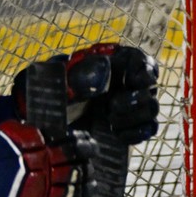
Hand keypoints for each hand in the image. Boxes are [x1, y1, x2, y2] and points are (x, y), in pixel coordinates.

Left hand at [15, 43, 160, 145]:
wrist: (44, 123)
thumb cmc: (50, 94)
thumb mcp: (56, 82)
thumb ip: (76, 77)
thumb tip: (100, 79)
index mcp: (114, 64)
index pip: (143, 62)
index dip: (144, 71)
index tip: (132, 80)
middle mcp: (128, 84)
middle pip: (151, 88)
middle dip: (136, 99)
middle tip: (112, 107)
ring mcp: (132, 107)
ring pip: (152, 110)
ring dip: (135, 117)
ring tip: (110, 121)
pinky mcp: (131, 128)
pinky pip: (147, 129)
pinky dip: (136, 133)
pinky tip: (117, 134)